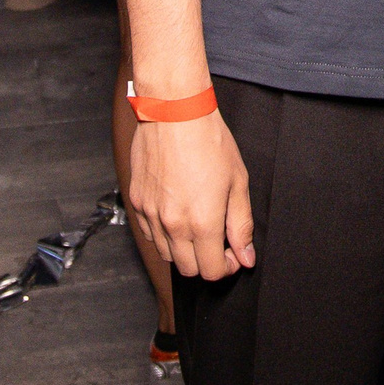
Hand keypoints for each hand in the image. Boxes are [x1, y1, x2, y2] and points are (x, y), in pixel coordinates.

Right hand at [126, 109, 254, 279]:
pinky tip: (178, 213)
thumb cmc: (209, 140)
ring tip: (197, 224)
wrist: (175, 112)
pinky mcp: (137, 202)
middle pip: (189, 270)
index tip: (232, 253)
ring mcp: (152, 215)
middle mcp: (174, 225)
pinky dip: (164, 234)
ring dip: (184, 250)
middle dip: (207, 262)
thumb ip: (241, 224)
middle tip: (217, 241)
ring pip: (167, 255)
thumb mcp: (237, 182)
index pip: (213, 272)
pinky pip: (150, 234)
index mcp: (203, 223)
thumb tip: (246, 255)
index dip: (227, 267)